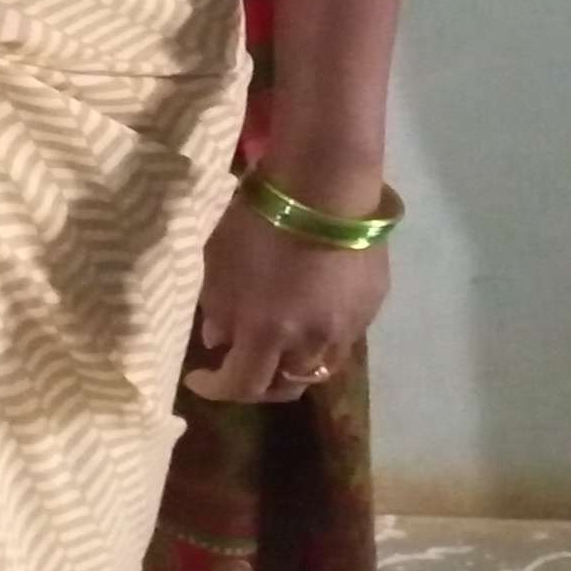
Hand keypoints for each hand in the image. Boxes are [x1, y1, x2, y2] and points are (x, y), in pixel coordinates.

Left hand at [181, 188, 389, 403]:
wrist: (325, 180)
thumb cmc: (260, 215)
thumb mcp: (219, 257)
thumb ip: (218, 306)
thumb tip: (219, 340)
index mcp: (267, 332)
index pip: (242, 386)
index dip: (217, 389)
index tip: (198, 377)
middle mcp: (310, 342)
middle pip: (285, 386)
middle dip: (259, 384)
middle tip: (243, 366)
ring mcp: (347, 327)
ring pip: (319, 367)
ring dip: (294, 364)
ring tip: (280, 346)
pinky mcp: (371, 307)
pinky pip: (343, 337)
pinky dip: (322, 338)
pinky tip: (312, 314)